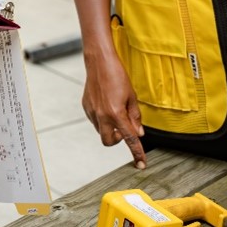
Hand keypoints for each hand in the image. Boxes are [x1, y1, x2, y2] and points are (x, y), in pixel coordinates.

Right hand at [83, 52, 146, 168]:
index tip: (141, 164)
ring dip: (110, 128)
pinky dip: (102, 119)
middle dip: (118, 139)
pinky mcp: (86, 107)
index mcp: (116, 114)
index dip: (137, 153)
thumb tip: (138, 133)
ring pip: (101, 132)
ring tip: (115, 110)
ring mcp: (92, 112)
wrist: (99, 62)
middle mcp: (102, 116)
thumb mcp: (132, 96)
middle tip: (124, 127)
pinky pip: (95, 121)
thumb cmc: (117, 75)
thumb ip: (135, 117)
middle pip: (109, 142)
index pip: (130, 139)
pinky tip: (105, 105)